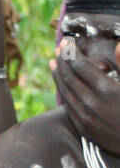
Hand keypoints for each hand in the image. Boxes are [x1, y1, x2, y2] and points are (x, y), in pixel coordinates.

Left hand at [51, 39, 119, 154]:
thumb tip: (119, 44)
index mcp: (107, 91)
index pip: (81, 66)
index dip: (72, 52)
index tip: (68, 41)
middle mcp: (91, 104)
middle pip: (70, 77)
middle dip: (63, 60)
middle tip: (60, 46)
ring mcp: (84, 117)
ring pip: (65, 91)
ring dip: (58, 74)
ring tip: (54, 61)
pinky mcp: (82, 126)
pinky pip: (67, 104)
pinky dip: (62, 90)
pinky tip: (60, 82)